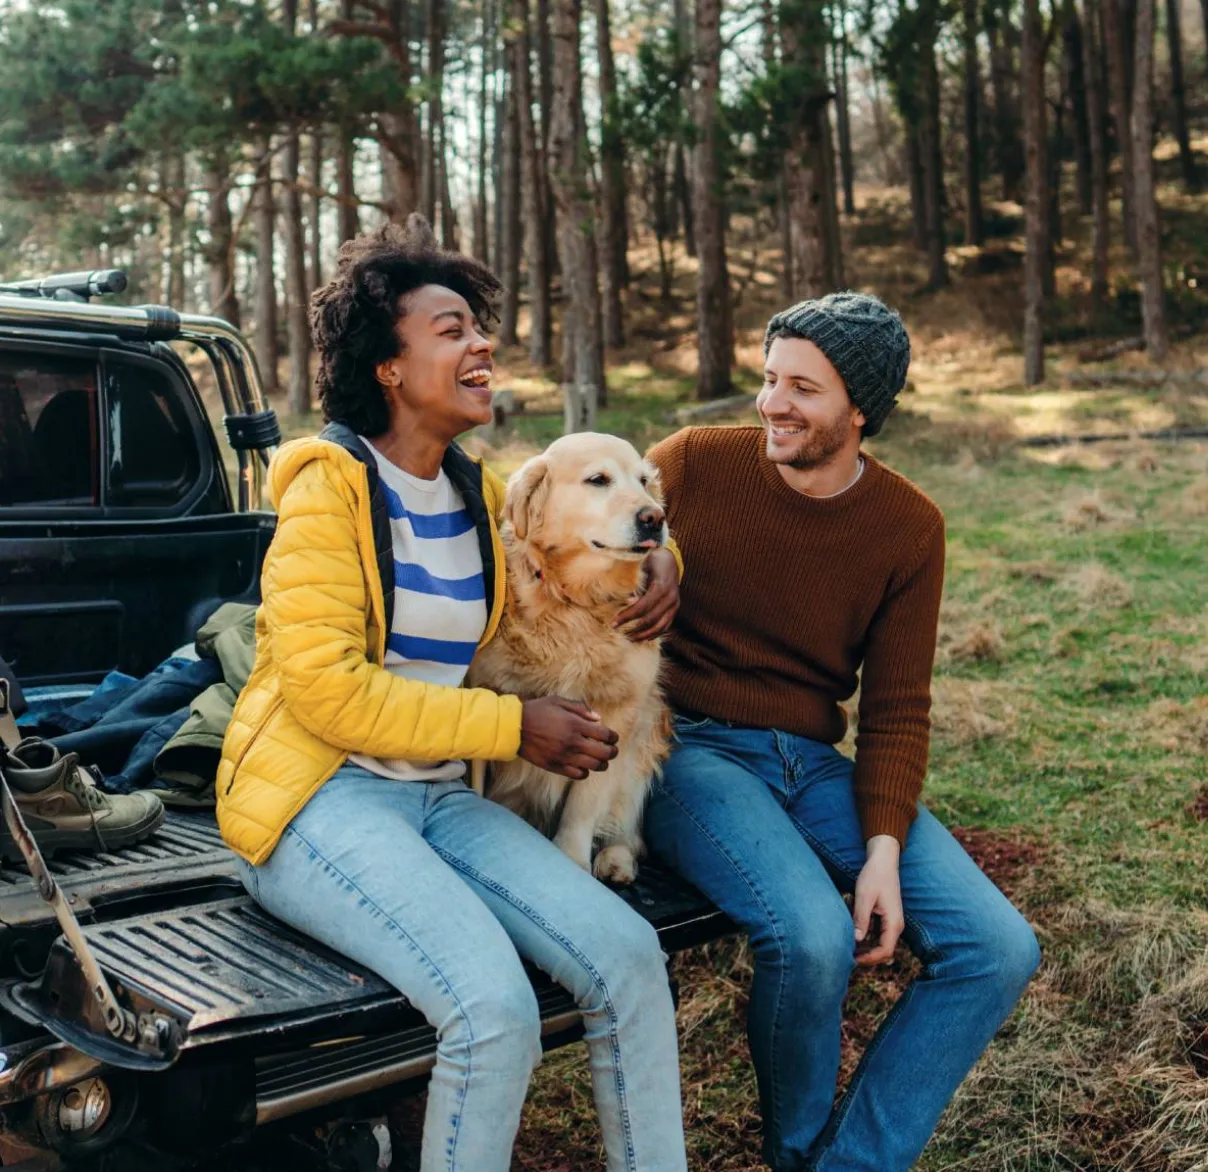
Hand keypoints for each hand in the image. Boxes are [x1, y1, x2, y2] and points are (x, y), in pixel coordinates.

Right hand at [518, 696, 618, 779]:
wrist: (514, 727)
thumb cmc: (537, 711)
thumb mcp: (558, 701)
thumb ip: (580, 708)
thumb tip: (598, 719)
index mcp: (575, 724)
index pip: (605, 735)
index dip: (613, 737)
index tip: (613, 737)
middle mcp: (573, 742)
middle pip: (604, 753)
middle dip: (612, 752)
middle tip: (612, 750)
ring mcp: (565, 756)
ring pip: (594, 766)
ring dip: (602, 764)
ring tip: (602, 761)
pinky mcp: (556, 766)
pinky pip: (578, 774)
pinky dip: (585, 772)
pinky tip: (583, 766)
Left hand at [613, 548, 679, 641]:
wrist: (669, 559)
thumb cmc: (651, 560)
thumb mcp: (641, 564)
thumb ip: (632, 579)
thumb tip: (618, 596)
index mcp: (661, 586)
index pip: (643, 607)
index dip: (628, 616)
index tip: (614, 622)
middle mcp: (670, 597)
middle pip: (650, 619)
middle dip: (632, 627)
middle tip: (616, 630)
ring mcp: (675, 604)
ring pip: (660, 626)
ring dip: (643, 634)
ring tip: (629, 638)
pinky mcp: (675, 608)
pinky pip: (666, 625)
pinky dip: (654, 634)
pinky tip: (642, 638)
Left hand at [852, 834, 904, 966]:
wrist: (883, 860)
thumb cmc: (874, 875)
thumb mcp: (865, 896)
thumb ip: (861, 918)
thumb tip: (856, 939)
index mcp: (894, 922)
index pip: (885, 951)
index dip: (870, 959)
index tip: (852, 959)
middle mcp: (896, 926)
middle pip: (884, 952)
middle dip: (868, 958)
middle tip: (847, 957)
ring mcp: (892, 923)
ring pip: (882, 945)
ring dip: (867, 950)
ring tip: (849, 950)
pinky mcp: (886, 919)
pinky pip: (879, 937)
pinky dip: (868, 941)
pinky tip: (854, 939)